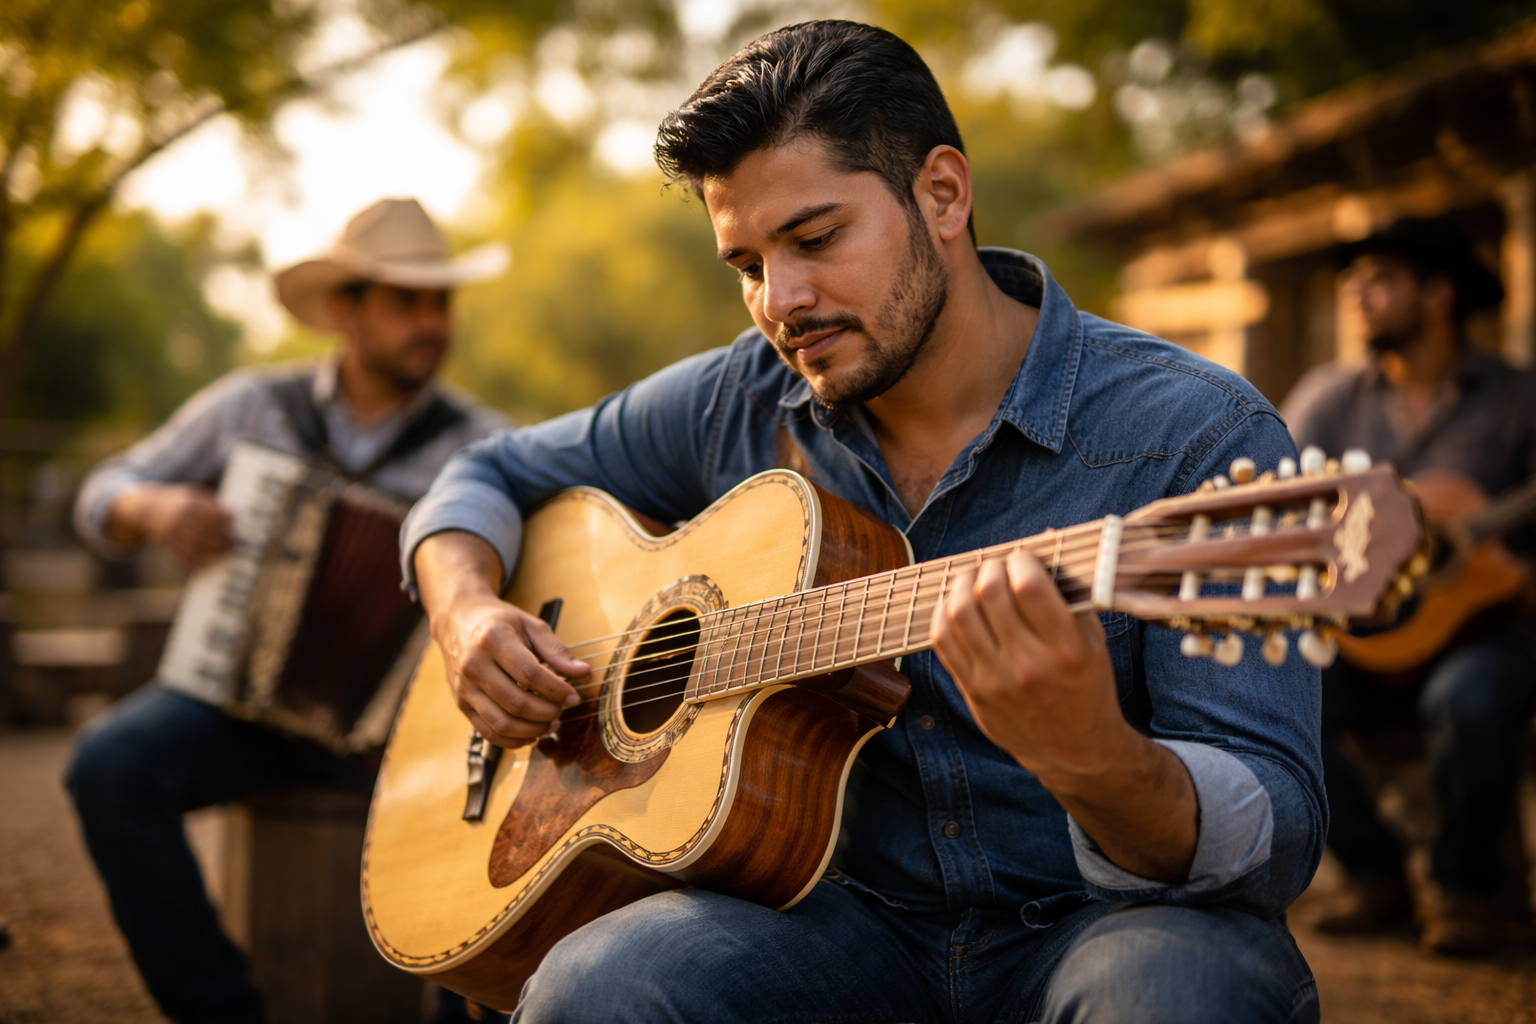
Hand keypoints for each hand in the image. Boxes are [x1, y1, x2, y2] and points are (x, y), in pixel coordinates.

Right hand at [107, 484, 232, 568]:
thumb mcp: (192, 494)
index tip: (234, 524)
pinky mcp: (168, 545)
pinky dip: (198, 563)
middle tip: (234, 543)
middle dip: (224, 540)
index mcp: (189, 505)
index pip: (215, 515)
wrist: (146, 510)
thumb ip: (210, 502)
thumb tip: (230, 513)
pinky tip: (209, 563)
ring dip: (215, 553)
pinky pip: (185, 557)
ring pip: (198, 547)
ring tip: (225, 554)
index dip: (227, 521)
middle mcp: (181, 520)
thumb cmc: (176, 502)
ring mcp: (173, 534)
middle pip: (209, 533)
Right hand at [416, 531, 589, 747]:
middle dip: (546, 713)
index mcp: (493, 640)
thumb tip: (584, 673)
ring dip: (532, 731)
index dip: (556, 690)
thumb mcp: (530, 626)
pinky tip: (531, 734)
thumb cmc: (498, 622)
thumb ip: (557, 651)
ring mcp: (464, 687)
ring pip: (501, 723)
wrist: (457, 620)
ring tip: (551, 724)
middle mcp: (474, 665)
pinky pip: (487, 732)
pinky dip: (513, 741)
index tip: (574, 697)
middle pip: (516, 703)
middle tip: (562, 710)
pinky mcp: (460, 704)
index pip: (529, 675)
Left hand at [930, 548, 1196, 880]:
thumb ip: (1071, 594)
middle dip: (990, 568)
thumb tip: (1044, 539)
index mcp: (1066, 650)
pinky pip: (941, 641)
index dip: (1021, 560)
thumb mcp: (1093, 642)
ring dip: (962, 584)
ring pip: (957, 613)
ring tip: (975, 580)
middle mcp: (1028, 665)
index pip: (1030, 586)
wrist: (1074, 750)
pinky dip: (943, 612)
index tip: (1024, 558)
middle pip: (988, 594)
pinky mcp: (972, 691)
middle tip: (997, 567)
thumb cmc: (1087, 687)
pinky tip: (957, 604)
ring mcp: (995, 681)